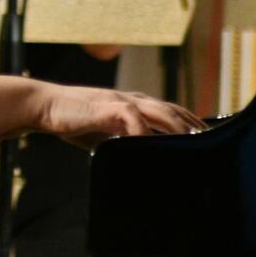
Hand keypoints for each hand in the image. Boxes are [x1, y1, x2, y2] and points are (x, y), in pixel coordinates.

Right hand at [37, 84, 204, 150]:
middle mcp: (130, 99)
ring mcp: (119, 101)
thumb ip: (123, 140)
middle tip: (211, 142)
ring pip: (158, 110)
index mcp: (132, 104)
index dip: (189, 122)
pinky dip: (144, 130)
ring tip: (192, 142)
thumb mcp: (105, 132)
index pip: (169, 111)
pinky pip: (132, 117)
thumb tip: (140, 157)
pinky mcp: (106, 107)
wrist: (44, 106)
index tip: (207, 137)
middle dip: (192, 125)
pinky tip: (151, 143)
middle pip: (171, 110)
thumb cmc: (73, 121)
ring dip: (177, 126)